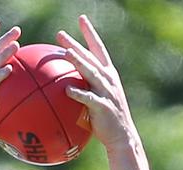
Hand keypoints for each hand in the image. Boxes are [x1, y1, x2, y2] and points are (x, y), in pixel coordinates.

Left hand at [56, 14, 135, 152]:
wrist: (122, 137)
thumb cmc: (106, 120)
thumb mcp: (97, 100)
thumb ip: (85, 88)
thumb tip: (65, 83)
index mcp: (108, 74)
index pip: (98, 48)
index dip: (89, 32)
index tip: (81, 18)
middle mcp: (108, 79)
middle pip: (90, 57)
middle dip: (75, 44)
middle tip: (60, 34)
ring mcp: (107, 92)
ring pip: (91, 72)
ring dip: (78, 62)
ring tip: (65, 53)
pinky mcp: (103, 107)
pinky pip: (89, 98)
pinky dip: (78, 93)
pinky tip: (66, 89)